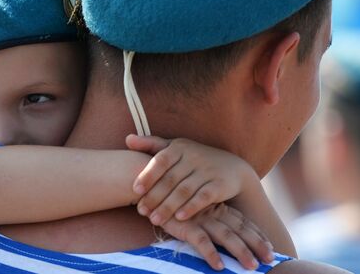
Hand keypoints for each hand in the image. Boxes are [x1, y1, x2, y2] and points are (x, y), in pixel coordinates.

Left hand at [127, 135, 256, 224]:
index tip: (135, 190)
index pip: (161, 160)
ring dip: (168, 206)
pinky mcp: (219, 184)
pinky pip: (203, 197)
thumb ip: (151, 144)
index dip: (148, 175)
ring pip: (184, 190)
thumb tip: (127, 138)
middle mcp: (194, 156)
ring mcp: (207, 170)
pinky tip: (179, 218)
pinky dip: (191, 207)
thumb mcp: (175, 148)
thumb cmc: (194, 159)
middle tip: (141, 211)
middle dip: (154, 197)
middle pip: (170, 179)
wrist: (231, 168)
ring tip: (155, 220)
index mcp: (179, 147)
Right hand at [161, 203, 274, 270]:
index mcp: (216, 207)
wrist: (150, 186)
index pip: (242, 221)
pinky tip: (218, 266)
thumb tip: (221, 231)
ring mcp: (200, 218)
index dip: (257, 234)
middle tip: (271, 259)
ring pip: (226, 236)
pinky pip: (201, 241)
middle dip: (257, 244)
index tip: (271, 249)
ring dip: (240, 251)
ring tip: (251, 267)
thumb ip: (208, 216)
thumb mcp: (193, 207)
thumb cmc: (171, 198)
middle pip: (240, 229)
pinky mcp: (185, 224)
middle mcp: (212, 212)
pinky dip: (210, 253)